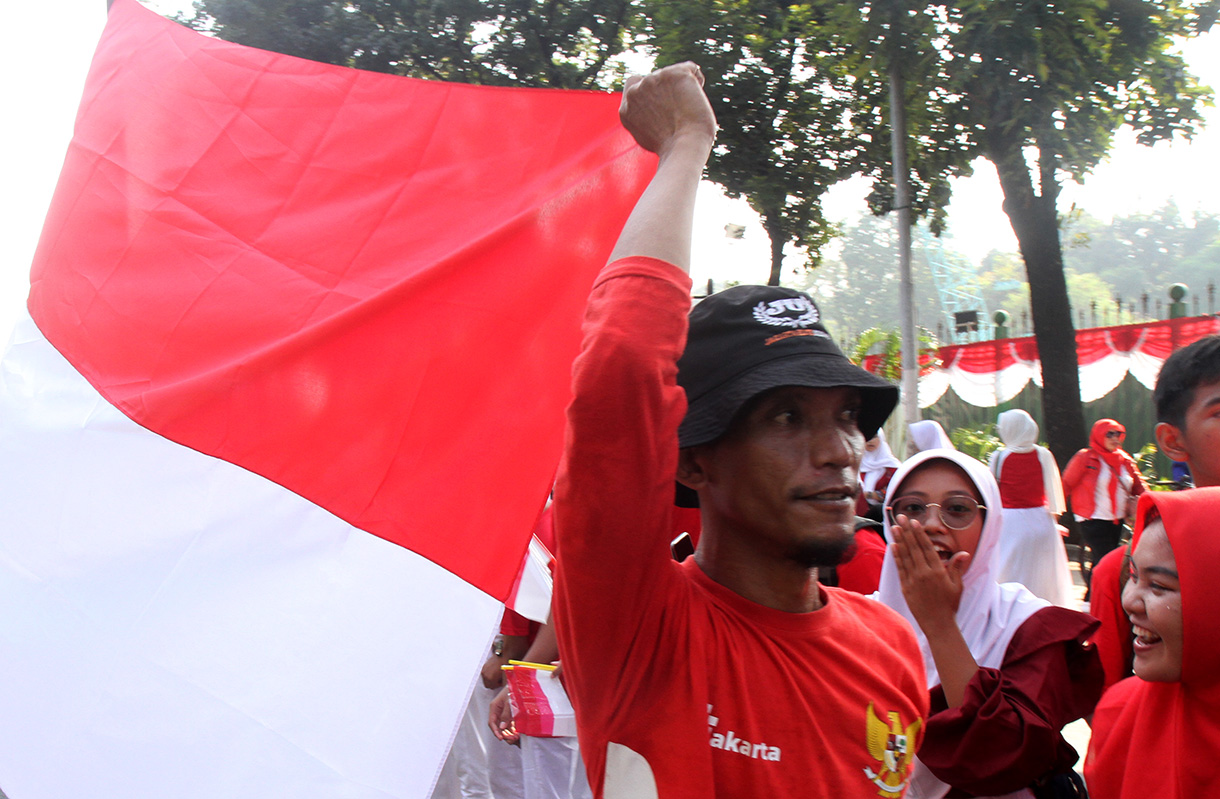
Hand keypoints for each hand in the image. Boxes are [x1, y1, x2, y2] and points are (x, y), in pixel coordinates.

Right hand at [480, 653, 505, 689]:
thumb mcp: (505, 677)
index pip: (492, 687)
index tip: (501, 682)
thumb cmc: (505, 666)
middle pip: (487, 685)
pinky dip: (488, 674)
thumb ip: (501, 683)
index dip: (497, 685)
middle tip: (498, 680)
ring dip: (490, 679)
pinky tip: (493, 671)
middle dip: (492, 684)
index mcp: (491, 679)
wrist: (504, 655)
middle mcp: (485, 675)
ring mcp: (484, 671)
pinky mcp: (484, 666)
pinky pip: (485, 674)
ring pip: (485, 680)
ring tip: (496, 675)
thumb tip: (500, 684)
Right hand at [488, 687, 518, 743]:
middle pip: (498, 726)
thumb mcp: (509, 702)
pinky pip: (510, 724)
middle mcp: (498, 711)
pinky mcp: (510, 714)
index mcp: (494, 707)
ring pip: (504, 726)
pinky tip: (517, 733)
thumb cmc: (513, 689)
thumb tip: (502, 727)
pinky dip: (513, 729)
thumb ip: (506, 714)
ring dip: (509, 733)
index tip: (500, 737)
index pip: (492, 722)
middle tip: (511, 739)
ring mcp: (504, 713)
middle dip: (503, 734)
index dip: (495, 731)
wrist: (520, 684)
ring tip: (515, 738)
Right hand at [619, 62, 716, 156]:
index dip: (651, 93)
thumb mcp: (647, 134)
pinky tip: (696, 99)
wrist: (684, 148)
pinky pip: (692, 69)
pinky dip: (697, 82)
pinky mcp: (673, 73)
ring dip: (682, 88)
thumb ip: (645, 116)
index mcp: (625, 109)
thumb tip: (655, 106)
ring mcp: (652, 80)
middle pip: (656, 79)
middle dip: (668, 91)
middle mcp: (635, 92)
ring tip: (687, 110)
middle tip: (678, 114)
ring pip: (672, 74)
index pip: (634, 86)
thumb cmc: (673, 149)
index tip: (664, 108)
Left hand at [891, 514, 969, 629]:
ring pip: (905, 555)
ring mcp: (913, 579)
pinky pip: (900, 568)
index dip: (919, 533)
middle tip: (900, 517)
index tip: (914, 521)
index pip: (927, 547)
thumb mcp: (957, 586)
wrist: (938, 624)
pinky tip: (893, 546)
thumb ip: (956, 568)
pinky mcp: (906, 586)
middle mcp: (924, 573)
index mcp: (938, 571)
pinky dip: (896, 556)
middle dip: (907, 531)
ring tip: (894, 527)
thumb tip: (963, 553)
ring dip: (899, 540)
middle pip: (914, 547)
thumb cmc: (949, 605)